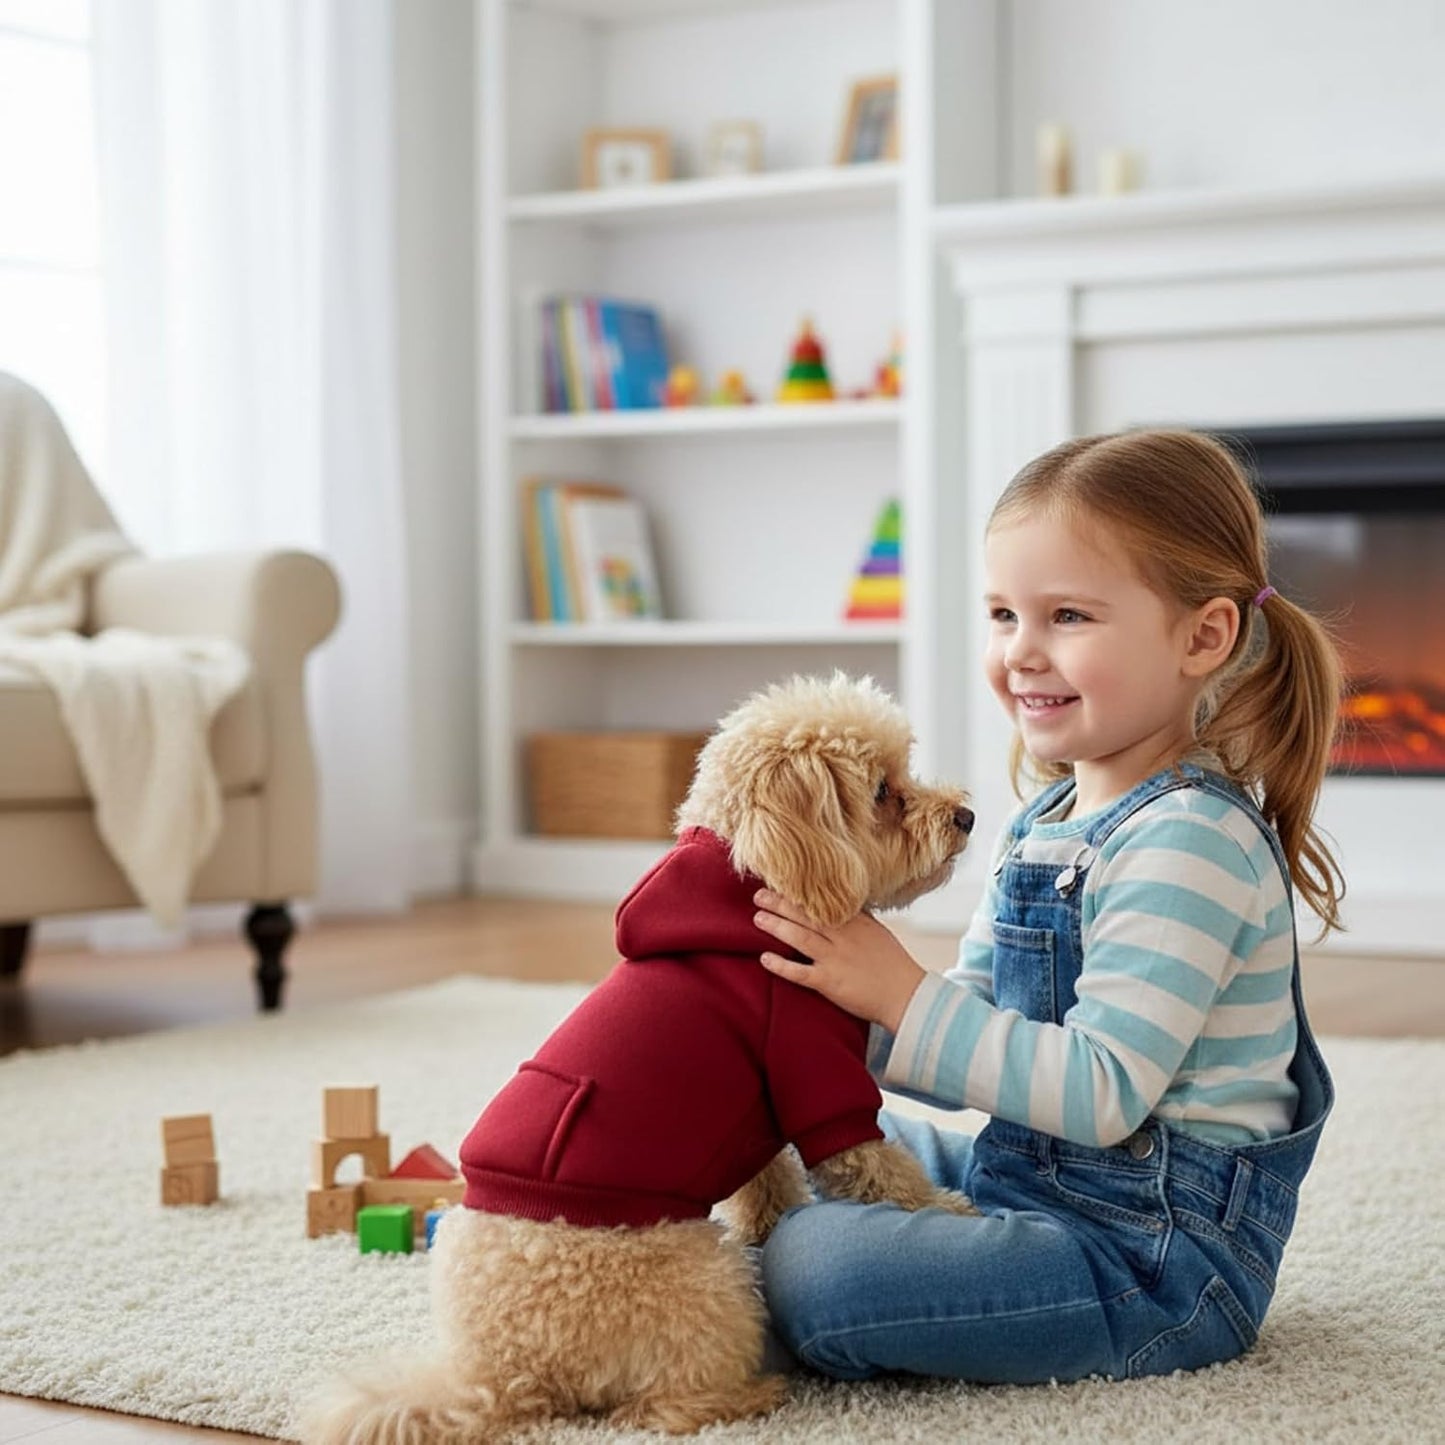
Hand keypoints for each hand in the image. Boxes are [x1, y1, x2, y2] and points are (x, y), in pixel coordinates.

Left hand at [753, 890, 926, 1031]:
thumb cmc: (893, 965)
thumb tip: (843, 905)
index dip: (799, 892)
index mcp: (855, 922)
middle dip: (780, 903)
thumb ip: (857, 919)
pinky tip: (765, 959)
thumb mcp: (877, 933)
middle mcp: (843, 937)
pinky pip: (800, 972)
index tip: (781, 882)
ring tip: (757, 918)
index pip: (822, 902)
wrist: (906, 995)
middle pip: (806, 915)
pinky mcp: (829, 982)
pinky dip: (781, 966)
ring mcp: (835, 958)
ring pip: (800, 937)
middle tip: (759, 894)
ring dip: (776, 926)